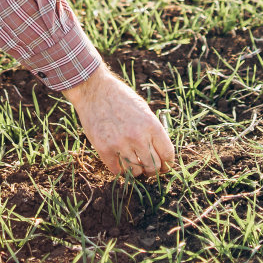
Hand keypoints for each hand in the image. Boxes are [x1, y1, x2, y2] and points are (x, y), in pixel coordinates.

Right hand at [61, 66, 175, 177]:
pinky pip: (117, 171)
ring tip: (134, 164)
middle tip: (149, 168)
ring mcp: (120, 144)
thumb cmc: (121, 98)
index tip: (165, 166)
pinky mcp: (104, 149)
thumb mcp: (144, 109)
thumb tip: (160, 154)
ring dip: (137, 171)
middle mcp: (138, 136)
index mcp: (151, 125)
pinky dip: (120, 170)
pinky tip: (121, 162)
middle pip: (153, 167)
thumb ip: (152, 131)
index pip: (167, 154)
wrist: (94, 90)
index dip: (168, 164)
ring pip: (136, 172)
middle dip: (153, 170)